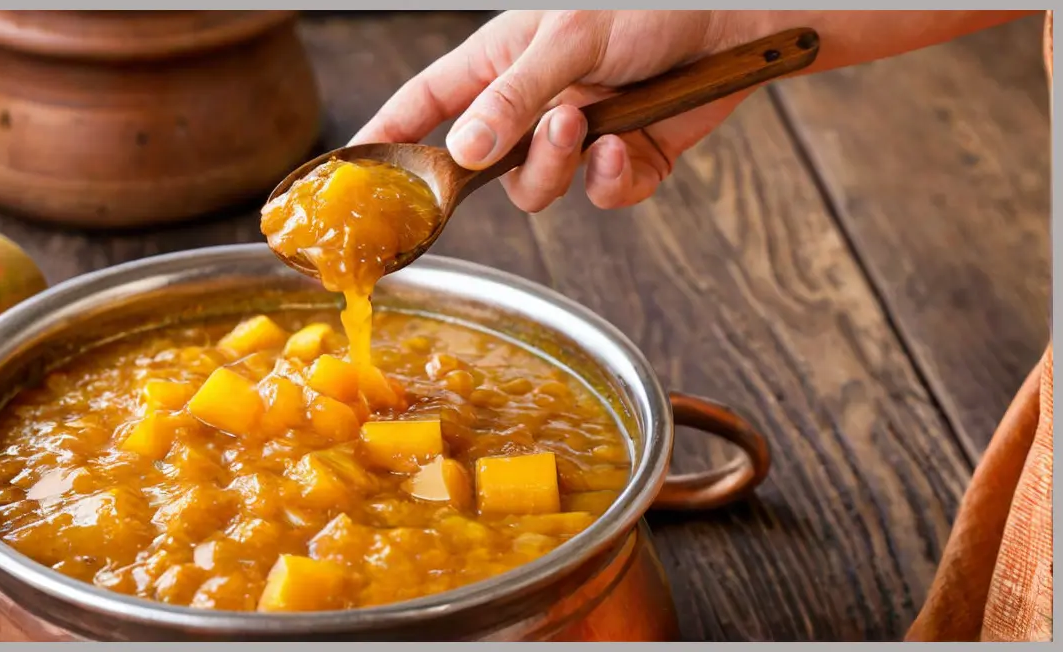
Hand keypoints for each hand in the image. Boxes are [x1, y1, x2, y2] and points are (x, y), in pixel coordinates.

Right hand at [351, 10, 754, 211]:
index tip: (354, 171)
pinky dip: (609, 181)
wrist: (741, 23)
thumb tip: (463, 152)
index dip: (389, 134)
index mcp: (502, 61)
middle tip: (544, 130)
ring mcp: (578, 135)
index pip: (426, 101)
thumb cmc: (649, 5)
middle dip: (504, 164)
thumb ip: (513, 97)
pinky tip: (624, 145)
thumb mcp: (568, 37)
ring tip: (587, 127)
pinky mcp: (627, 159)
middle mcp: (533, 102)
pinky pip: (598, 195)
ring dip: (557, 167)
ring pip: (537, 188)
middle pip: (483, 164)